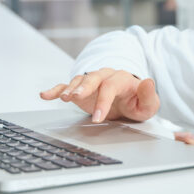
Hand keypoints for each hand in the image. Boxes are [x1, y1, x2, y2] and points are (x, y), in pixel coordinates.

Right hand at [40, 68, 159, 122]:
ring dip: (70, 88)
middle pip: (92, 78)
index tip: (98, 117)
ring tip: (63, 97)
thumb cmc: (138, 104)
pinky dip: (55, 90)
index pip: (111, 86)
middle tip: (74, 97)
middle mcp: (104, 76)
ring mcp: (91, 82)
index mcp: (122, 79)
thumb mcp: (149, 105)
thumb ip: (149, 95)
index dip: (103, 101)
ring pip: (79, 81)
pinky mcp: (80, 90)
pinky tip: (45, 95)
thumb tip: (149, 81)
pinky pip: (66, 86)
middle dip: (83, 87)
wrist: (129, 103)